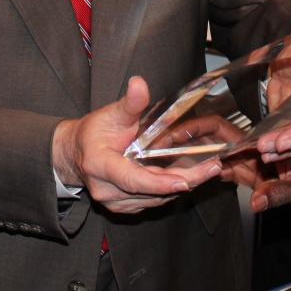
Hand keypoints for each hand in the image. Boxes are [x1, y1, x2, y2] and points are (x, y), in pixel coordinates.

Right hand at [51, 75, 222, 214]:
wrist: (77, 153)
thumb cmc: (94, 131)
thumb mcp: (110, 113)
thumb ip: (129, 103)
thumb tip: (139, 83)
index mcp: (100, 166)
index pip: (132, 179)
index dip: (160, 183)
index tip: (185, 181)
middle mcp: (107, 190)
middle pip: (151, 191)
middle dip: (185, 180)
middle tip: (213, 168)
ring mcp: (115, 203)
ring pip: (156, 199)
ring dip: (183, 185)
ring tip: (209, 170)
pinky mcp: (125, 207)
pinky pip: (153, 201)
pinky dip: (172, 189)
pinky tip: (191, 175)